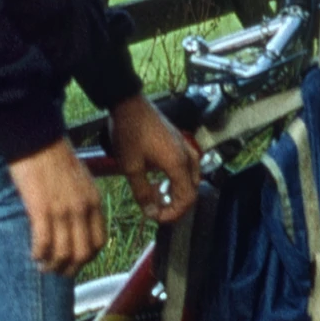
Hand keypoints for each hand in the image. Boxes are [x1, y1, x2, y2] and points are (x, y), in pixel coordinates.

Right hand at [7, 139, 104, 276]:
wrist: (36, 137)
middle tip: (57, 270)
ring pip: (63, 253)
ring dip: (53, 265)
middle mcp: (82, 209)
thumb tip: (73, 221)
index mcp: (93, 201)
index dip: (87, 258)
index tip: (75, 261)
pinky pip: (43, 242)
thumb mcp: (79, 178)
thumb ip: (81, 200)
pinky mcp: (41, 209)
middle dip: (70, 268)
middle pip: (82, 253)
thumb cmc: (53, 154)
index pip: (98, 241)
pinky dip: (38, 253)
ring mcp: (62, 210)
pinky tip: (33, 255)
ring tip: (42, 266)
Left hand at [103, 94, 200, 230]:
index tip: (157, 217)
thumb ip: (143, 193)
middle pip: (191, 190)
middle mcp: (187, 156)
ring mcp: (185, 147)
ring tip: (156, 195)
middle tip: (155, 209)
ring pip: (191, 179)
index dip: (174, 213)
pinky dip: (178, 178)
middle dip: (174, 204)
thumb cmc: (129, 133)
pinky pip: (187, 166)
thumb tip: (151, 213)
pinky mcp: (180, 141)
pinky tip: (161, 180)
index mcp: (178, 164)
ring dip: (176, 192)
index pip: (186, 199)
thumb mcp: (131, 167)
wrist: (128, 103)